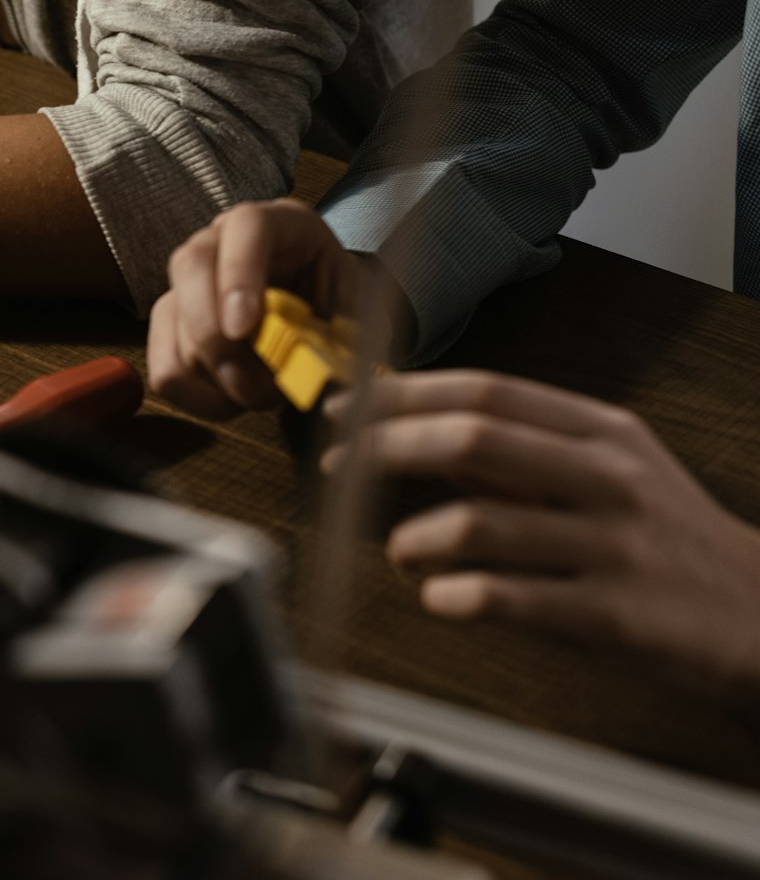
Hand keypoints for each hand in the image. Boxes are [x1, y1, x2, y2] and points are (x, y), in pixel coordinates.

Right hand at [147, 199, 378, 418]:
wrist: (315, 313)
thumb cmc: (335, 304)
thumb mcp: (354, 309)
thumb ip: (342, 331)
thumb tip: (319, 369)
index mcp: (276, 223)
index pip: (246, 228)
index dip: (239, 276)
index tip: (243, 329)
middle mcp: (219, 241)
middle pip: (190, 267)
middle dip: (213, 335)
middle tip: (248, 384)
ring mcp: (186, 280)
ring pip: (170, 323)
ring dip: (214, 376)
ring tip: (259, 395)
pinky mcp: (170, 323)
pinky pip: (164, 365)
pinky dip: (196, 396)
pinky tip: (232, 400)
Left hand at [329, 370, 759, 695]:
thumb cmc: (667, 538)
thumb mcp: (609, 472)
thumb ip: (521, 453)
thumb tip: (420, 430)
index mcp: (602, 431)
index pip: (484, 393)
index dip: (402, 396)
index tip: (346, 410)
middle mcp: (610, 477)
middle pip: (472, 440)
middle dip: (387, 448)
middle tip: (340, 467)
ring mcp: (614, 544)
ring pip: (482, 523)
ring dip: (415, 535)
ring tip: (398, 548)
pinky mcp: (614, 614)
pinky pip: (509, 598)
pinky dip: (454, 595)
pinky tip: (439, 596)